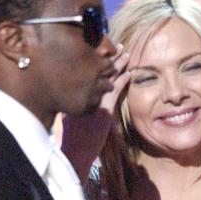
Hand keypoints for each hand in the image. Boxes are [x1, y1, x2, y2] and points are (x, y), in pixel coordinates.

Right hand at [60, 45, 129, 182]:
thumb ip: (77, 103)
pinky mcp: (102, 110)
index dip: (94, 58)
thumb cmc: (75, 139)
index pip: (84, 69)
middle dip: (107, 57)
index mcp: (71, 91)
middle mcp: (79, 92)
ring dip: (118, 65)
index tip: (102, 49)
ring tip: (126, 53)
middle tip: (117, 45)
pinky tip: (129, 73)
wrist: (75, 154)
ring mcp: (90, 100)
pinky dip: (122, 80)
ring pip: (105, 77)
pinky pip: (114, 91)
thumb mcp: (73, 117)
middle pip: (95, 69)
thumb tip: (82, 95)